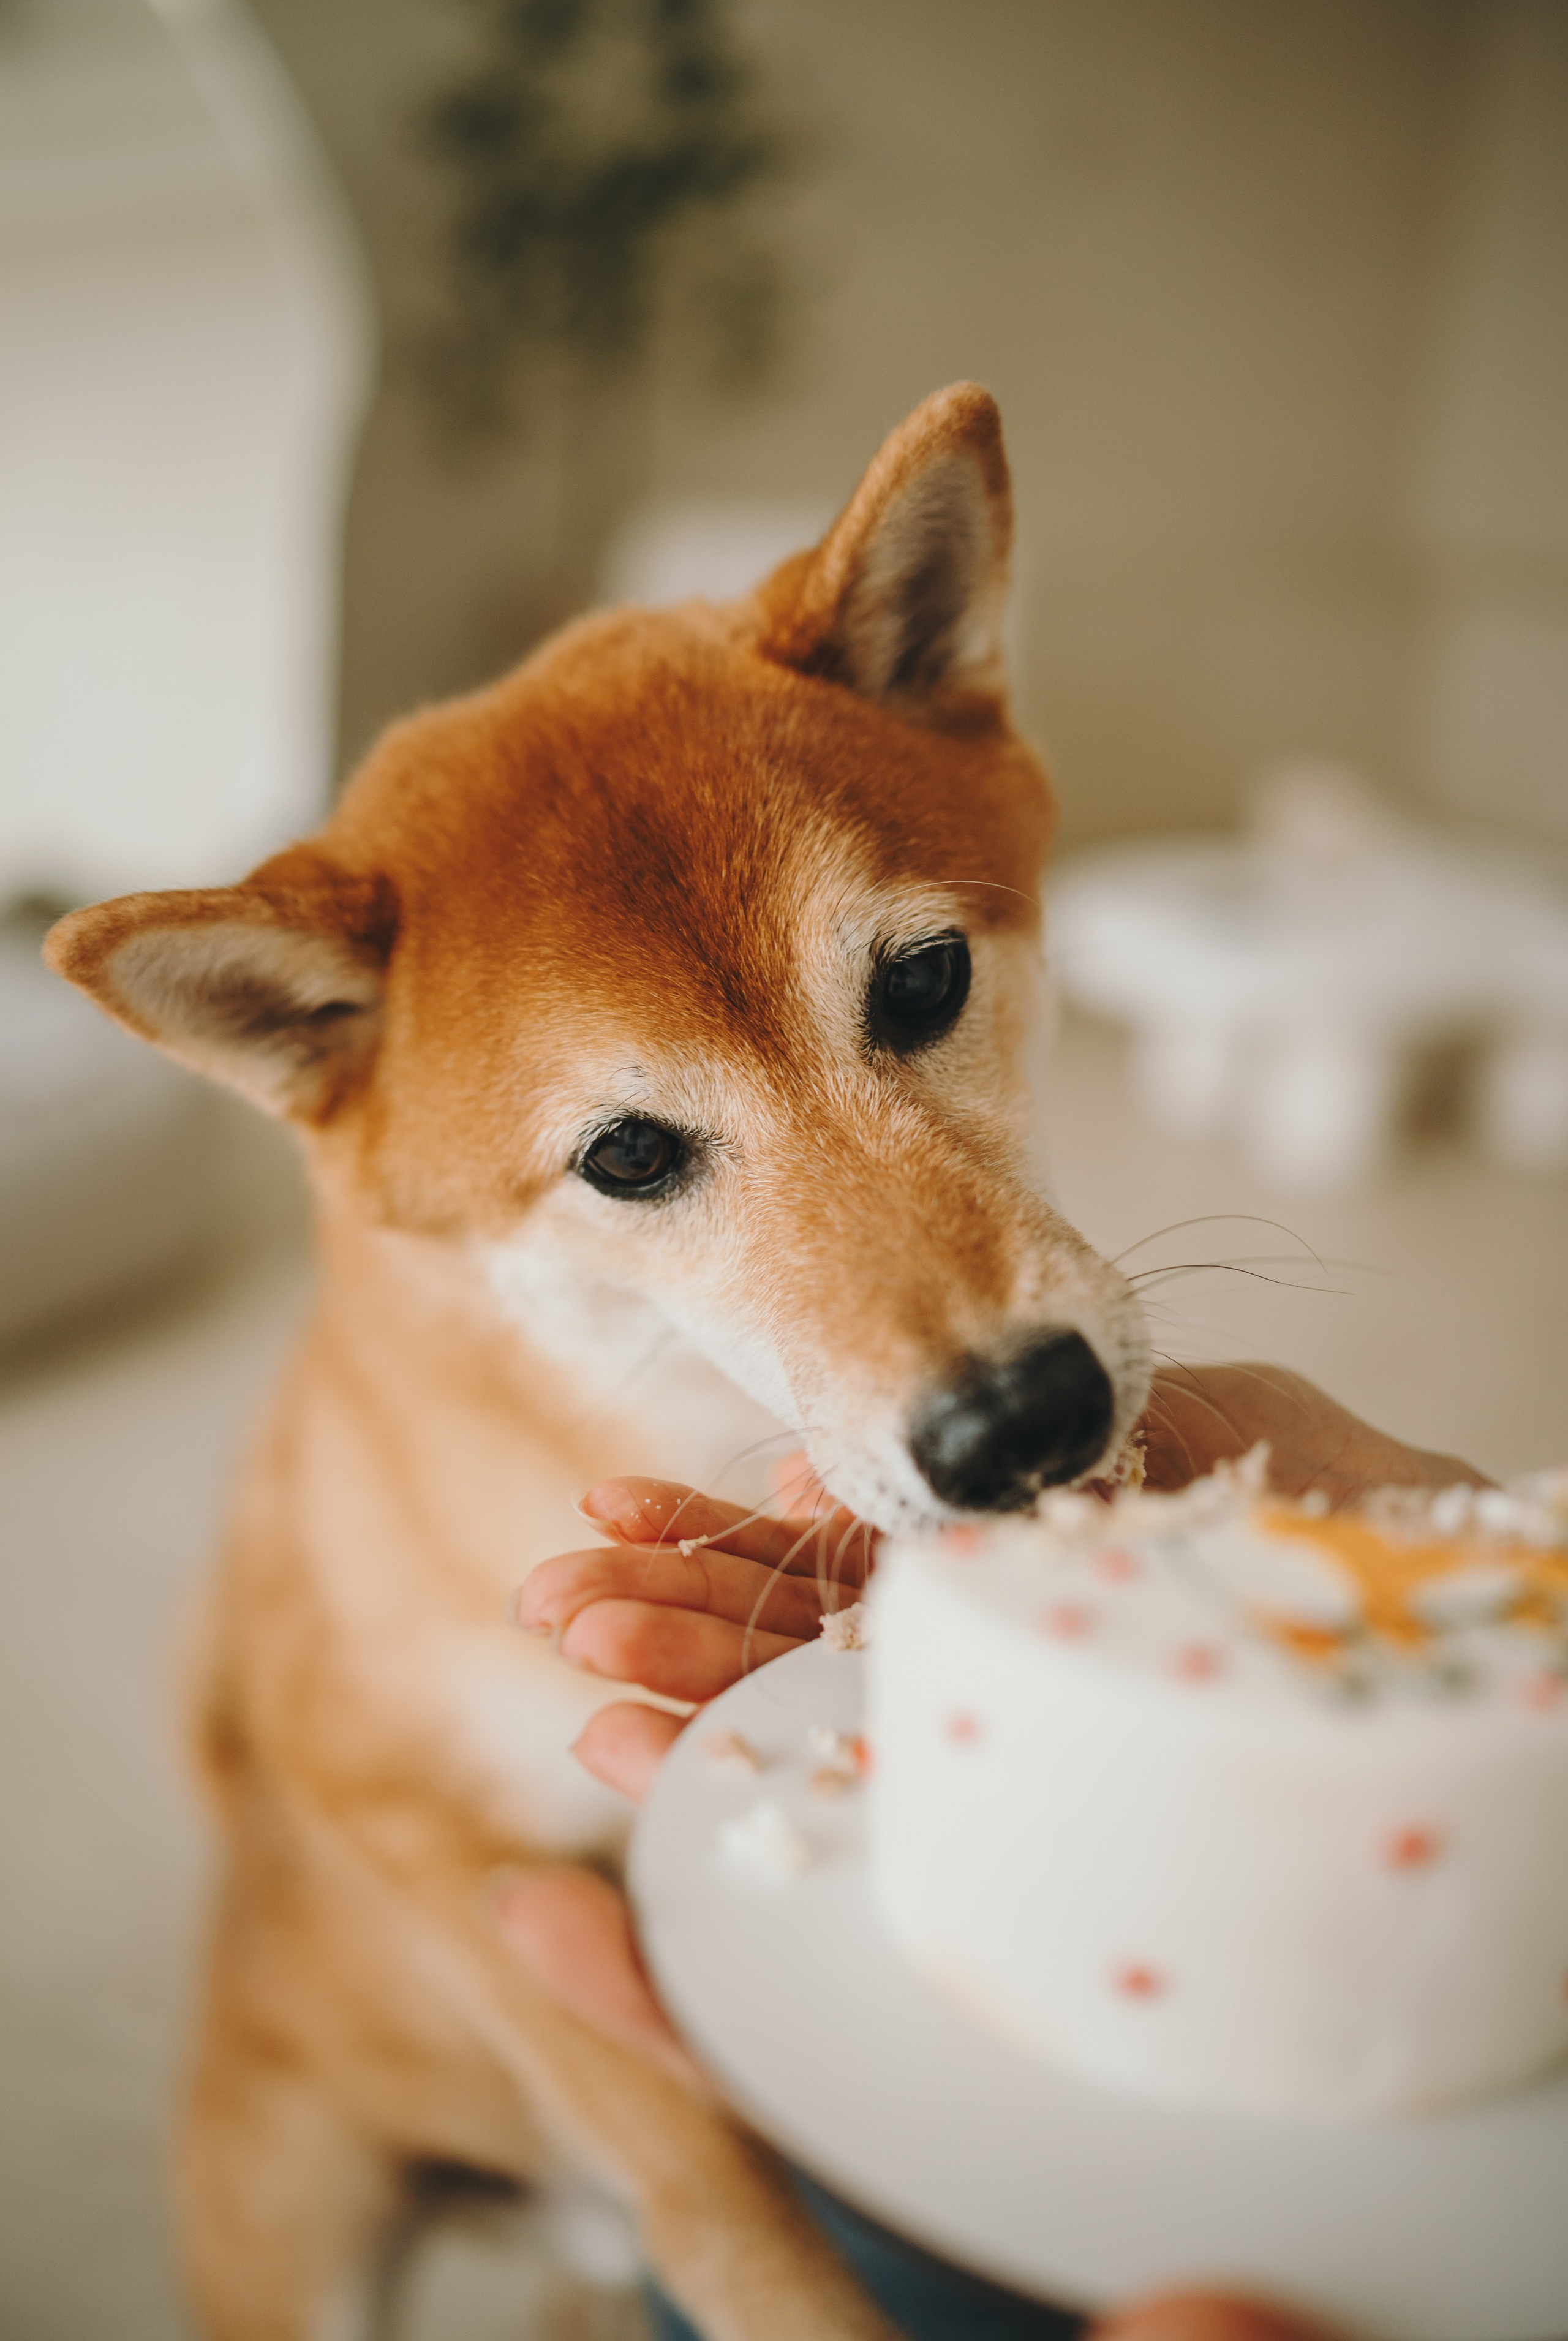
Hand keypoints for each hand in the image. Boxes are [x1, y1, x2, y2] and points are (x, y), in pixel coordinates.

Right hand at [515, 1367, 1487, 1795]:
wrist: (1488, 1688)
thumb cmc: (1389, 1556)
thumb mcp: (1256, 1444)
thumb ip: (1096, 1427)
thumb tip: (879, 1466)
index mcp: (1044, 1590)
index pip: (854, 1572)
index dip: (728, 1547)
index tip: (615, 1511)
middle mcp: (1012, 1687)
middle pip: (809, 1663)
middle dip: (672, 1626)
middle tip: (552, 1592)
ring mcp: (1014, 1778)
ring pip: (821, 1759)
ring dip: (680, 1717)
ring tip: (573, 1668)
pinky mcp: (1017, 1871)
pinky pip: (865, 1868)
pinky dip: (736, 1849)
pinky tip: (628, 1812)